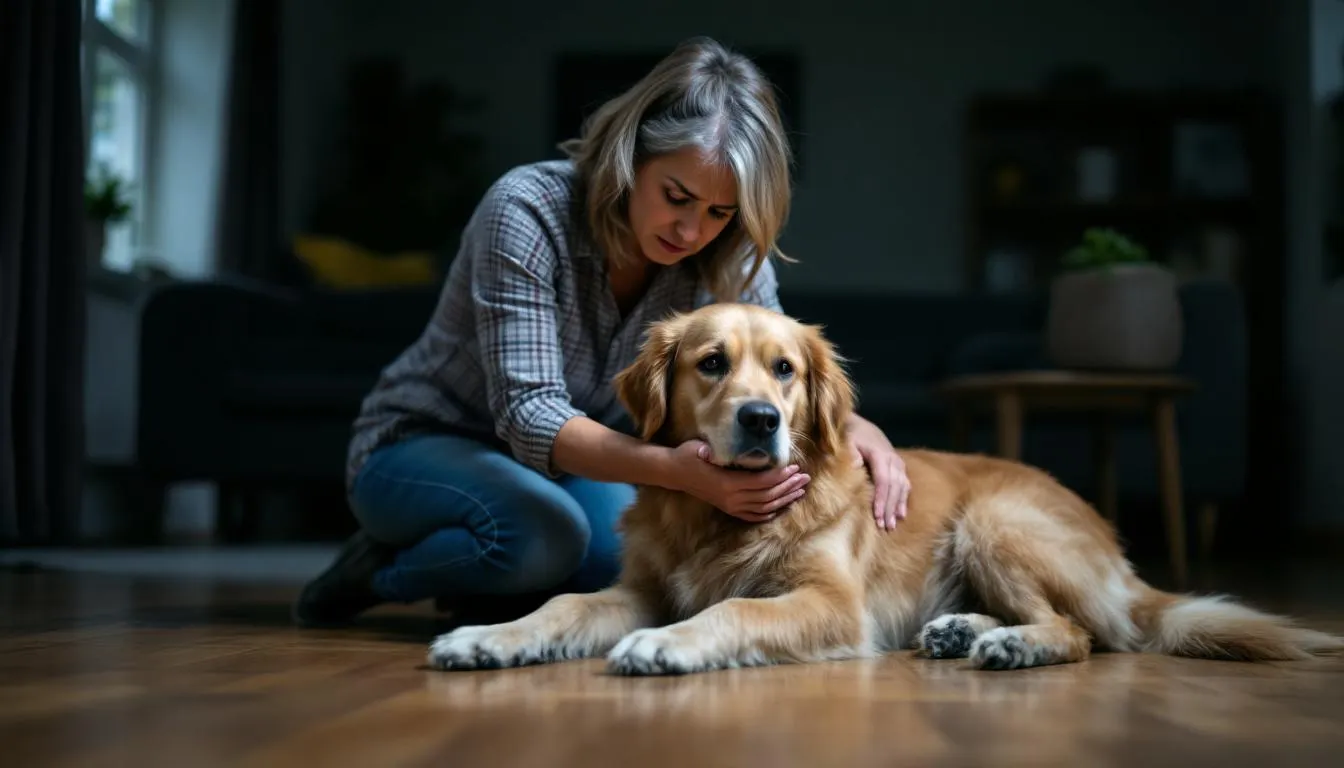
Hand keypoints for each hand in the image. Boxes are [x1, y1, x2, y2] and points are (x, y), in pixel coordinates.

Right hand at [667, 439, 810, 522]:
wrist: (674, 472)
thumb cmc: (688, 455)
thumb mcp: (698, 448)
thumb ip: (711, 449)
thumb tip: (718, 448)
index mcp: (727, 483)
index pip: (762, 481)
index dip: (780, 475)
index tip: (794, 467)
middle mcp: (731, 498)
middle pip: (768, 495)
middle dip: (788, 486)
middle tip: (805, 478)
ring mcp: (730, 506)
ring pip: (764, 507)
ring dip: (784, 499)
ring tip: (800, 491)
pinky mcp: (728, 509)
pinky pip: (753, 515)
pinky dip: (769, 512)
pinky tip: (780, 507)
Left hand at [847, 414, 910, 530]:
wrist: (855, 422)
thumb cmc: (846, 434)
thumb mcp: (845, 442)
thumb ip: (850, 455)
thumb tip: (857, 468)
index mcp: (880, 454)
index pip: (884, 480)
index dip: (881, 499)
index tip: (877, 515)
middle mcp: (892, 458)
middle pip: (894, 486)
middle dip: (890, 507)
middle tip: (885, 526)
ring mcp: (896, 461)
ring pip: (902, 486)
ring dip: (897, 505)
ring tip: (893, 523)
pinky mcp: (897, 464)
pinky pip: (904, 483)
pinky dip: (903, 498)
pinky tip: (901, 513)